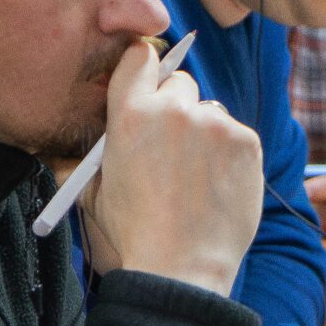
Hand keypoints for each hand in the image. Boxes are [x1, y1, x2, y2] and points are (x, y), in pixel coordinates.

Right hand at [81, 36, 262, 295]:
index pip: (139, 56)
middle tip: (172, 142)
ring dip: (204, 132)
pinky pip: (236, 134)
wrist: (180, 268)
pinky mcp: (246, 141)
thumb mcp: (93, 190)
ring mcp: (215, 123)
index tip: (148, 84)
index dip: (143, 69)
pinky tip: (216, 185)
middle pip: (179, 81)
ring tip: (195, 176)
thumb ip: (90, 155)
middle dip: (175, 105)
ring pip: (210, 110)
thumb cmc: (134, 233)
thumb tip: (79, 143)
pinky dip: (228, 154)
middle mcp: (174, 109)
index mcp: (130, 113)